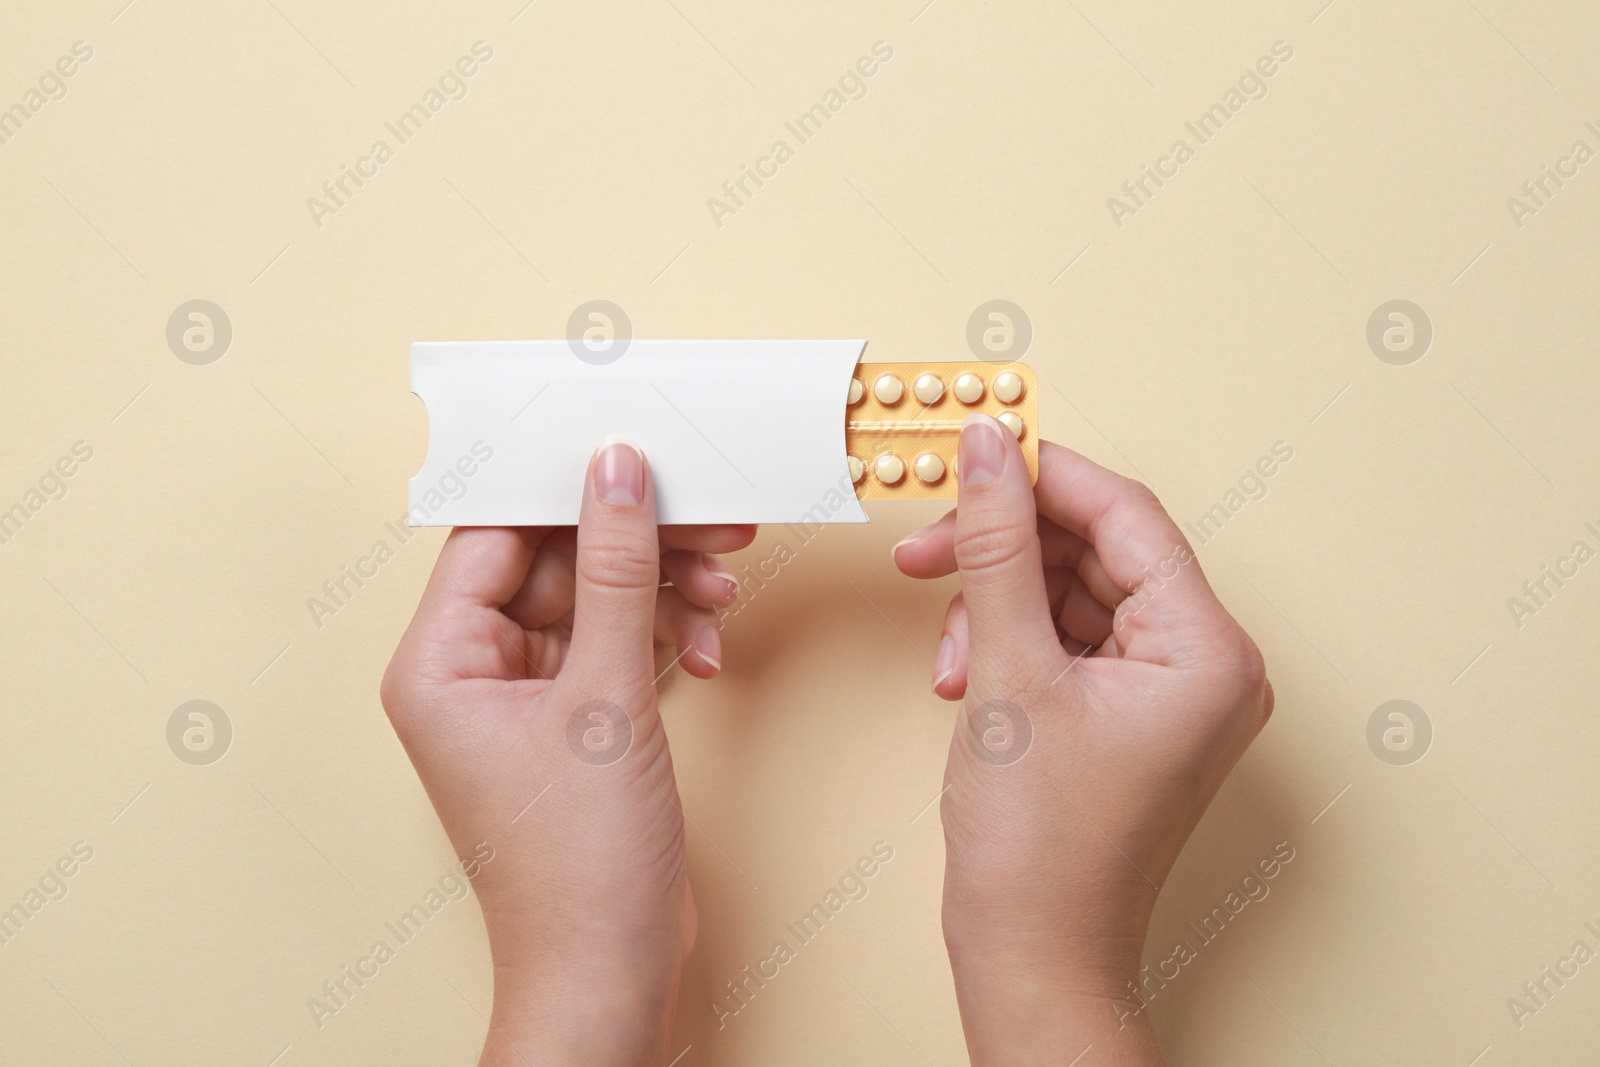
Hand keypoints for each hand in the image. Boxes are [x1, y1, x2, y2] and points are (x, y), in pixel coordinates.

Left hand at [381, 439, 753, 1065]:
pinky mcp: (575, 720)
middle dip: (639, 545)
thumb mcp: (604, 697)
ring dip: (663, 591)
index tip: (635, 455)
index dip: (567, 491)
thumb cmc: (578, 863)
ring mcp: (526, 698)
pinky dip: (664, 637)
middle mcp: (472, 672)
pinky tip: (704, 649)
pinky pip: (617, 644)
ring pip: (596, 600)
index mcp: (439, 661)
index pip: (496, 535)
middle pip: (556, 561)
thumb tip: (616, 473)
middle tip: (713, 521)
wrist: (612, 968)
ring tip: (722, 591)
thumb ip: (614, 573)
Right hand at [893, 417, 1272, 1065]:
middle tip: (929, 547)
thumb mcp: (1007, 672)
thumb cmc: (1038, 847)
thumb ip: (996, 547)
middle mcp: (1205, 664)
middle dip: (1004, 549)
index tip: (976, 447)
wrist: (1031, 954)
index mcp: (1207, 650)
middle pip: (1096, 550)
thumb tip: (989, 451)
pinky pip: (1068, 638)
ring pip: (1073, 592)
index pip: (1126, 515)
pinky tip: (964, 673)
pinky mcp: (1130, 711)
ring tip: (948, 647)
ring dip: (997, 603)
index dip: (1043, 474)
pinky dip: (1010, 641)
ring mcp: (1168, 691)